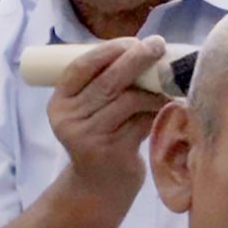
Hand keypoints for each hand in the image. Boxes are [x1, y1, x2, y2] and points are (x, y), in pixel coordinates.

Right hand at [47, 36, 169, 204]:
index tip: (133, 40)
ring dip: (153, 89)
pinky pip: (142, 121)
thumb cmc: (98, 138)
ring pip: (129, 100)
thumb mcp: (88, 111)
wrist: (97, 188)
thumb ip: (103, 84)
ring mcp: (91, 138)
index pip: (80, 67)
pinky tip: (167, 105)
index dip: (108, 50)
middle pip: (108, 81)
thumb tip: (142, 49)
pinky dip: (157, 110)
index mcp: (59, 103)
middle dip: (136, 59)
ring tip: (167, 84)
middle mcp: (70, 120)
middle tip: (158, 45)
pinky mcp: (114, 152)